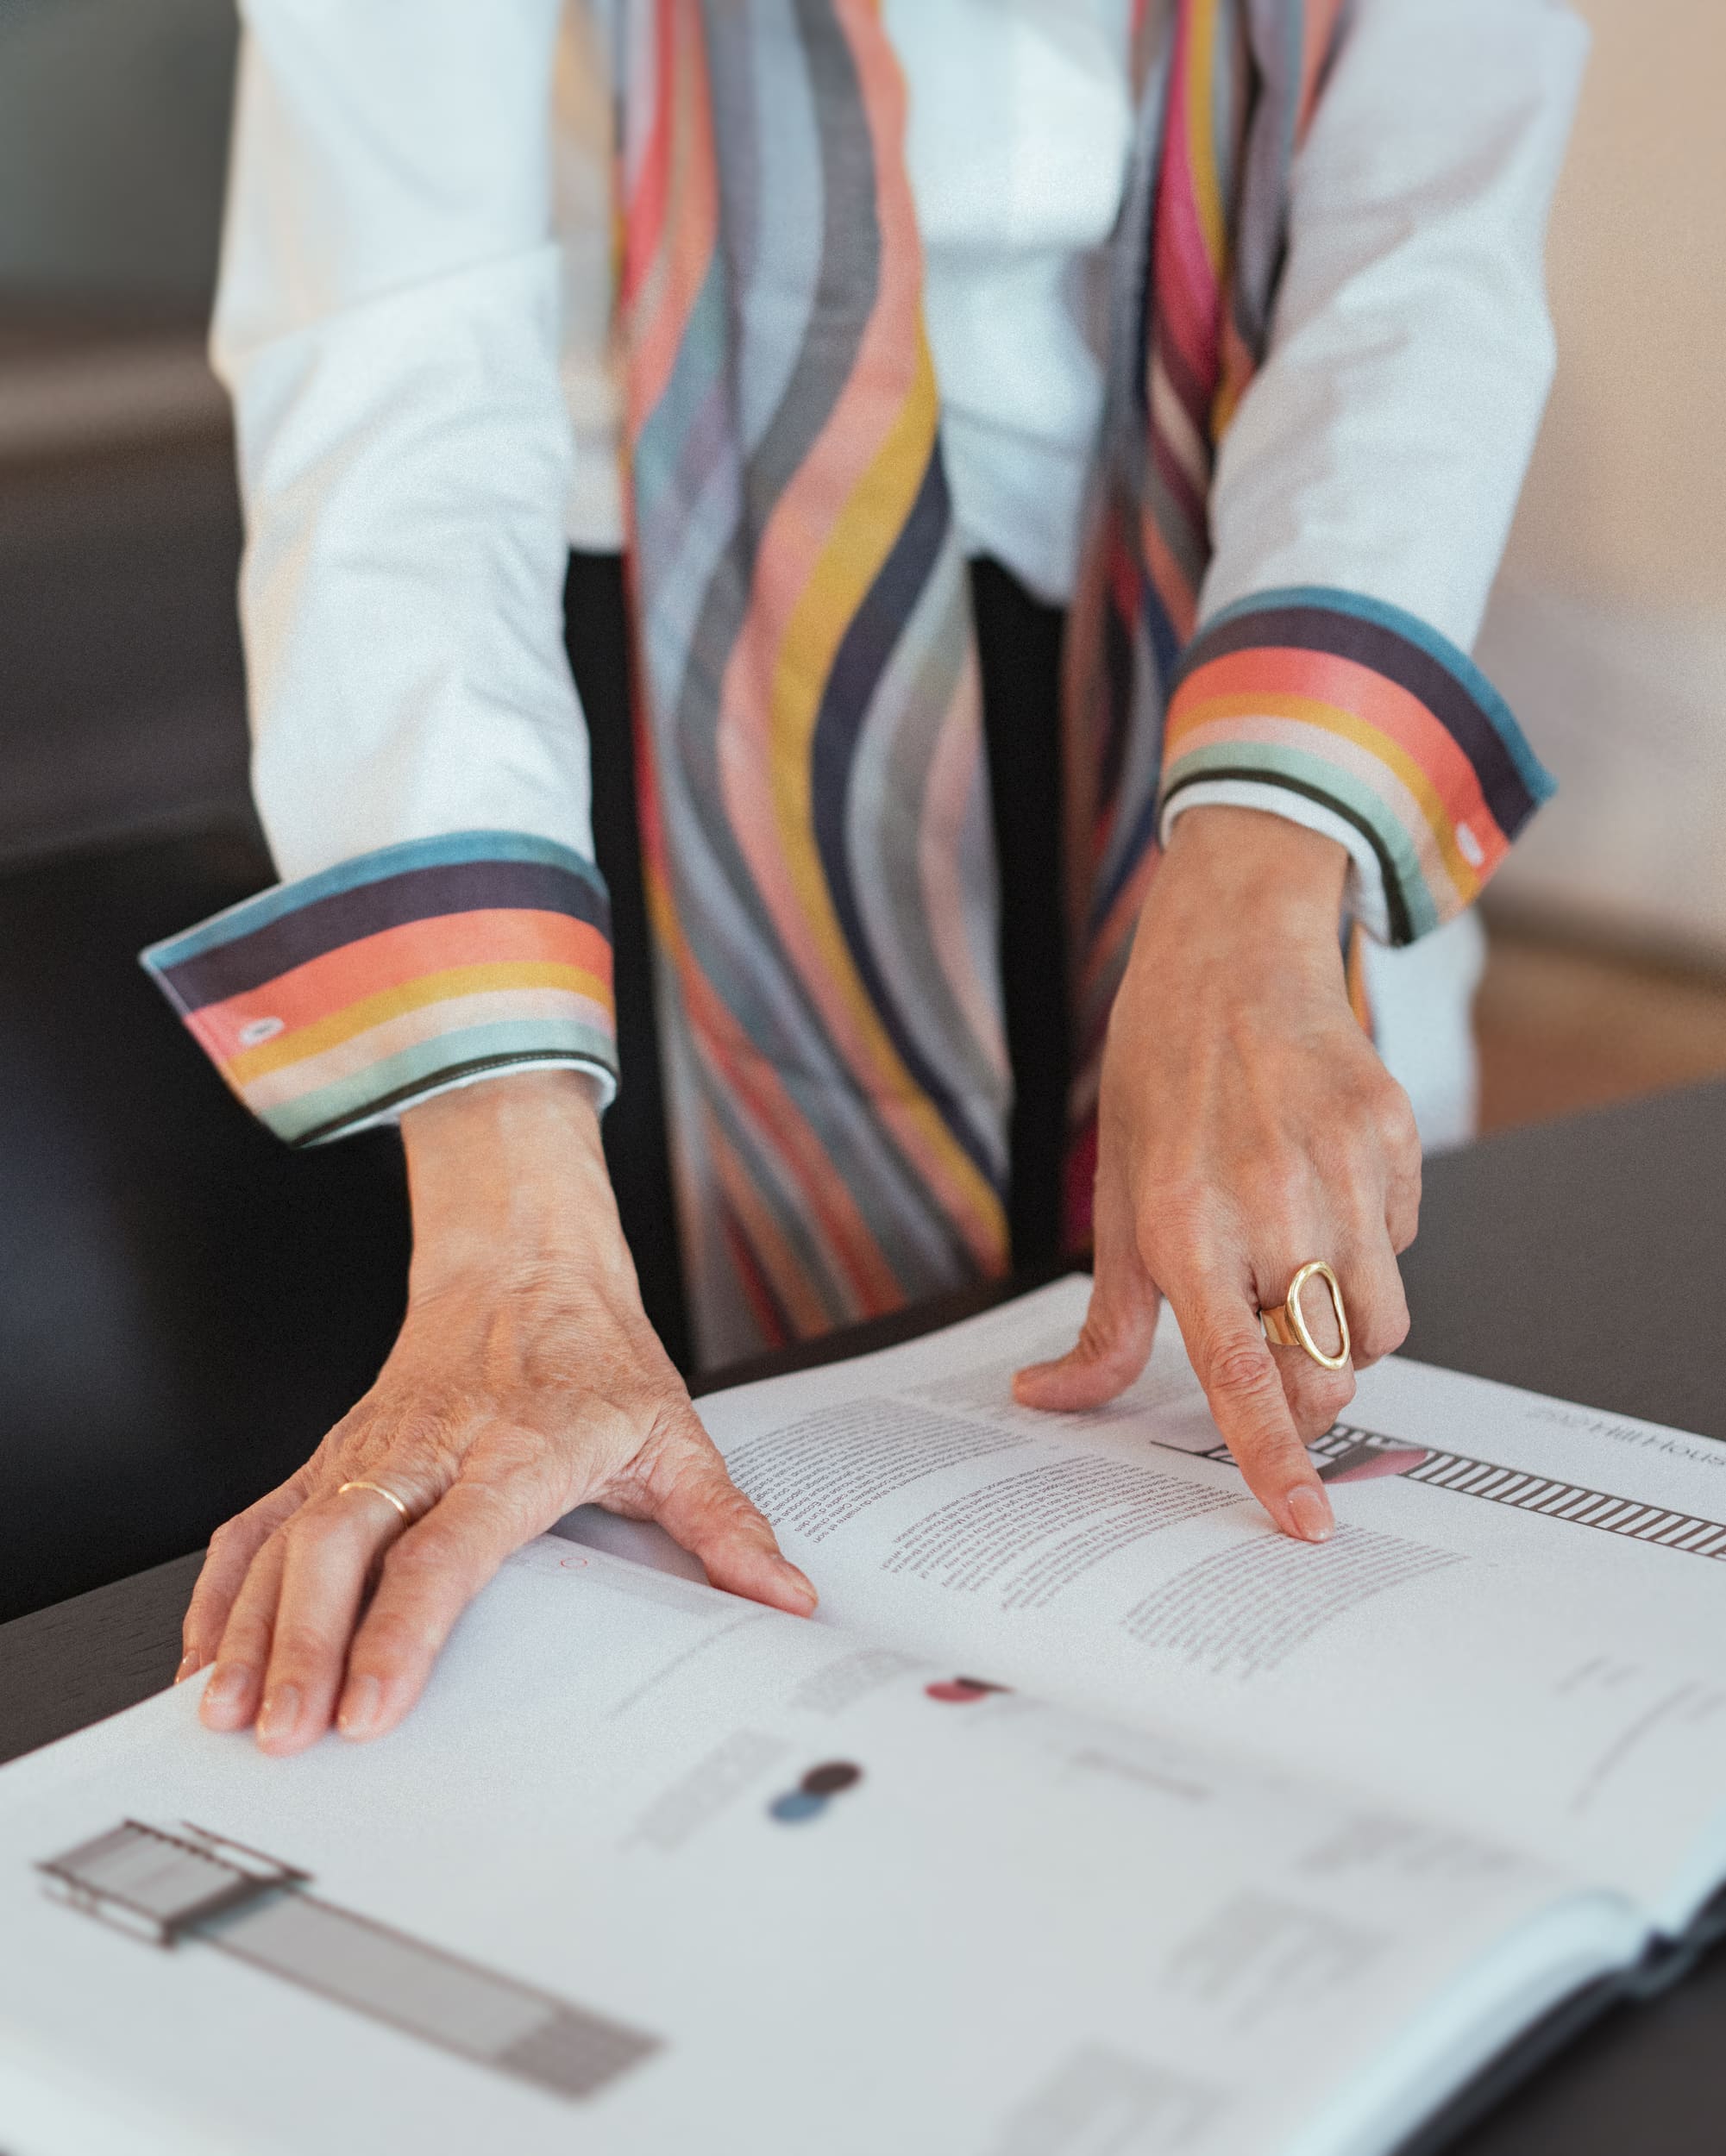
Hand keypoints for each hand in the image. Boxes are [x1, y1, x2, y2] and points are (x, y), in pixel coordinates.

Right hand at [177, 1072, 815, 1753]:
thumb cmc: (596, 1355)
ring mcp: (368, 1451)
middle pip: (341, 1546)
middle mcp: (428, 1447)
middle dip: (303, 1645)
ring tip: (225, 1716)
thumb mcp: (674, 1431)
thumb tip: (784, 1599)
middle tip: (288, 1736)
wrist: (524, 1262)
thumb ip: (724, 1526)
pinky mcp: (332, 1457)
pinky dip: (222, 1590)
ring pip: (284, 1536)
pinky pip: (258, 1521)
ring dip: (248, 1630)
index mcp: (518, 1448)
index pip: (445, 1550)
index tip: (373, 1706)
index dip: (402, 1630)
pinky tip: (203, 1656)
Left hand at [1014, 806, 1420, 1539]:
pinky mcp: (1395, 1134)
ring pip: (1380, 1320)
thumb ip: (1106, 1318)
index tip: (1303, 1522)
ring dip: (1344, 1327)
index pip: (1240, 1374)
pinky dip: (1371, 1246)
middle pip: (1329, 1369)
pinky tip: (1324, 1190)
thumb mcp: (1114, 1198)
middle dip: (1312, 1396)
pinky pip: (1404, 1242)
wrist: (1230, 954)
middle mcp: (1267, 1201)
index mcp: (1184, 1225)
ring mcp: (1343, 1167)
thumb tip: (1053, 1398)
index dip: (1272, 1458)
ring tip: (1296, 1264)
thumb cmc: (1160, 1080)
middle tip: (1279, 1361)